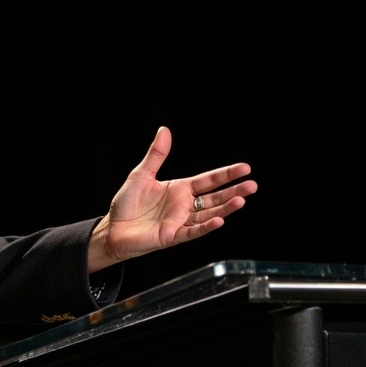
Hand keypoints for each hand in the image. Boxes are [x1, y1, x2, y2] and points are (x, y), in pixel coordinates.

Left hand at [88, 126, 256, 272]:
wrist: (114, 228)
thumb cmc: (126, 203)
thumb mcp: (141, 174)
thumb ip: (156, 155)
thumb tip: (164, 131)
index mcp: (179, 189)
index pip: (208, 180)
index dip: (226, 175)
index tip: (245, 168)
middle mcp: (184, 205)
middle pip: (214, 197)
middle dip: (233, 191)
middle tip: (252, 185)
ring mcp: (180, 221)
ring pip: (208, 214)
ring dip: (225, 208)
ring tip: (241, 200)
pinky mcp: (173, 236)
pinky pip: (193, 231)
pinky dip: (206, 226)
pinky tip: (220, 220)